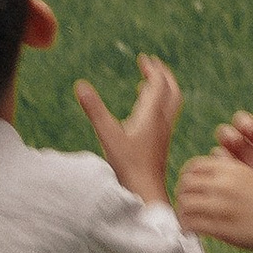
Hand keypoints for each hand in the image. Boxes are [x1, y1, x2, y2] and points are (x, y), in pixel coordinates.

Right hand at [75, 55, 181, 205]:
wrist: (146, 193)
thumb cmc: (128, 166)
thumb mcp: (108, 135)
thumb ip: (95, 110)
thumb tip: (80, 85)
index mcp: (152, 116)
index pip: (159, 84)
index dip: (153, 69)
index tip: (144, 59)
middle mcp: (162, 122)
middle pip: (172, 91)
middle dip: (163, 75)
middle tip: (152, 65)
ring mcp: (164, 134)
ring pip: (171, 105)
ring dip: (164, 90)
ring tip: (149, 83)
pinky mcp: (161, 145)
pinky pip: (165, 118)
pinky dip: (159, 106)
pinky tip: (144, 114)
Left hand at [178, 148, 252, 252]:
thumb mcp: (250, 176)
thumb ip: (226, 172)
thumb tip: (198, 173)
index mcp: (232, 168)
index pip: (193, 167)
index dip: (186, 178)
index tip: (190, 189)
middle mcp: (225, 184)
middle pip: (185, 185)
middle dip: (181, 196)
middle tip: (186, 207)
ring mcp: (222, 206)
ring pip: (184, 204)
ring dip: (181, 214)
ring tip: (187, 221)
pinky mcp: (221, 227)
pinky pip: (192, 224)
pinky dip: (187, 228)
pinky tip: (192, 232)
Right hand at [215, 106, 252, 208]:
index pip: (245, 123)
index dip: (243, 122)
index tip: (249, 128)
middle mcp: (250, 150)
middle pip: (227, 136)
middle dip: (227, 135)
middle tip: (234, 140)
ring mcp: (243, 170)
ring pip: (220, 157)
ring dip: (220, 155)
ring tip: (229, 160)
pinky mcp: (240, 188)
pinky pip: (222, 180)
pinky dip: (220, 177)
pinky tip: (229, 181)